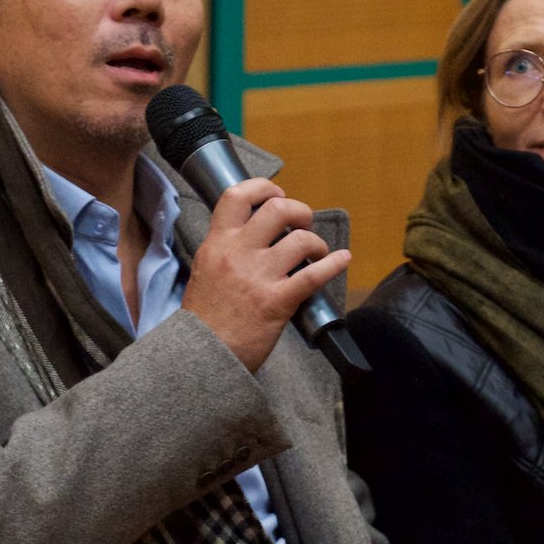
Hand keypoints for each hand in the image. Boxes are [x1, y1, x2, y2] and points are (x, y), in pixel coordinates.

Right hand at [180, 178, 351, 372]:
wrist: (200, 356)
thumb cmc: (203, 319)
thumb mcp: (203, 272)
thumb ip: (223, 251)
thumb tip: (250, 237)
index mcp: (217, 244)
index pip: (237, 196)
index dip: (263, 187)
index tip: (277, 193)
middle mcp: (238, 253)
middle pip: (277, 209)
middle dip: (298, 211)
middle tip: (302, 224)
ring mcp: (259, 276)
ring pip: (300, 240)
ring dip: (316, 242)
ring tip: (316, 253)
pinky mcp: (277, 301)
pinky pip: (314, 275)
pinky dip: (334, 264)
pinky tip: (343, 260)